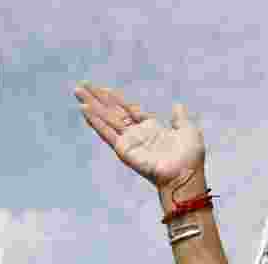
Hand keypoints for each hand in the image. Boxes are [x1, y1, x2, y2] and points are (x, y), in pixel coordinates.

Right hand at [75, 83, 204, 191]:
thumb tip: (177, 105)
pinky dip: (95, 121)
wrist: (185, 174)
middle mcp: (137, 134)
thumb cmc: (189, 157)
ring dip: (91, 105)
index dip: (116, 99)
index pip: (129, 110)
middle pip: (113, 111)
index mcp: (151, 128)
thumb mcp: (187, 130)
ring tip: (77, 91)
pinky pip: (106, 133)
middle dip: (97, 98)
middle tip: (81, 85)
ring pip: (106, 118)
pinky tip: (84, 109)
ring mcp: (129, 142)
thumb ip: (179, 118)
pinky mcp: (124, 150)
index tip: (104, 89)